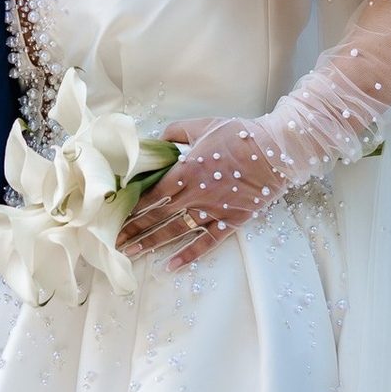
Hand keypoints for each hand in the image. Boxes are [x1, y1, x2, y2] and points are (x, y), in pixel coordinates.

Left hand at [119, 115, 289, 269]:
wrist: (276, 152)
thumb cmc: (239, 136)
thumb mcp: (203, 125)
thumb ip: (176, 133)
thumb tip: (156, 140)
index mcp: (187, 171)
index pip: (153, 194)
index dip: (133, 206)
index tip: (115, 215)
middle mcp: (196, 194)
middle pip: (158, 216)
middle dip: (134, 229)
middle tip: (113, 242)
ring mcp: (213, 210)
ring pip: (177, 231)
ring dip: (152, 243)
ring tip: (131, 254)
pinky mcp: (231, 220)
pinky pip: (207, 241)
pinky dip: (188, 255)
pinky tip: (171, 266)